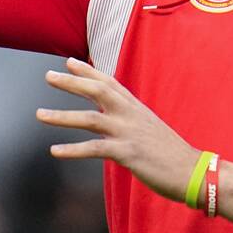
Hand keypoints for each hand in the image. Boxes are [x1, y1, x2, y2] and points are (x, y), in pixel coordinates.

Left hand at [36, 58, 202, 203]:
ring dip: (62, 116)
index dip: (88, 71)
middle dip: (72, 82)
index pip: (109, 82)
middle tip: (49, 76)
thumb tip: (114, 119)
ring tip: (39, 114)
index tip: (69, 61)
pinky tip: (55, 151)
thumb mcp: (150, 128)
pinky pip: (94, 149)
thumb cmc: (170, 153)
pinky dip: (73, 149)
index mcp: (136, 108)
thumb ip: (131, 120)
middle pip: (97, 91)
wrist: (192, 171)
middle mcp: (131, 115)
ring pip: (90, 118)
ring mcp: (129, 133)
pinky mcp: (127, 153)